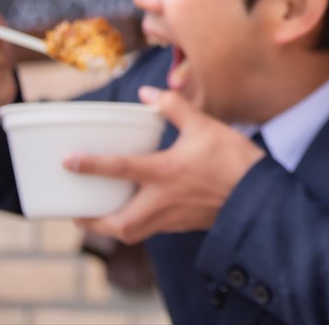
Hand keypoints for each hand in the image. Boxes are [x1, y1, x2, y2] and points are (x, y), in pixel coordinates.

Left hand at [66, 86, 264, 243]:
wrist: (260, 195)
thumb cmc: (234, 159)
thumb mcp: (204, 125)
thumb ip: (173, 107)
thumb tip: (147, 96)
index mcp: (166, 171)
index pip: (120, 169)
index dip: (91, 164)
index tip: (68, 161)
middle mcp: (164, 200)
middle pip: (118, 223)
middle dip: (92, 222)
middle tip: (77, 212)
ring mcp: (174, 217)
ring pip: (133, 233)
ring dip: (112, 227)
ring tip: (101, 216)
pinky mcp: (184, 225)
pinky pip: (152, 230)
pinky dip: (137, 224)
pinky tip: (139, 210)